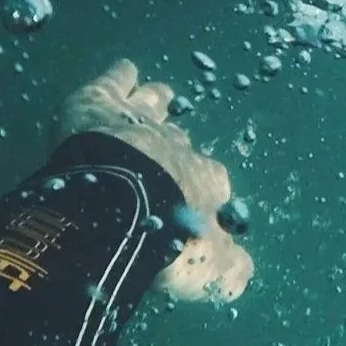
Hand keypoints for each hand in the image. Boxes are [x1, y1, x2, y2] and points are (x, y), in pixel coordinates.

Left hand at [58, 59, 252, 303]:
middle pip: (178, 143)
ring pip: (152, 107)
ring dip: (156, 101)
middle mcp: (175, 148)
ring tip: (159, 93)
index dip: (205, 190)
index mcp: (202, 185)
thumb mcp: (209, 270)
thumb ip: (229, 270)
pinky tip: (123, 71)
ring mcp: (137, 123)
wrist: (117, 209)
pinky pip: (115, 83)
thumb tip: (244, 274)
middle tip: (170, 145)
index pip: (211, 183)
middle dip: (176, 144)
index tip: (201, 198)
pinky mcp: (100, 106)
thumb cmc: (166, 242)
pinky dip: (120, 77)